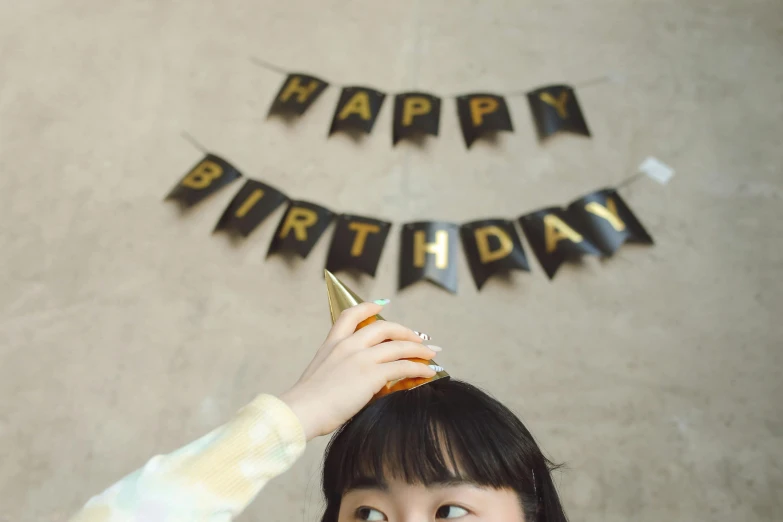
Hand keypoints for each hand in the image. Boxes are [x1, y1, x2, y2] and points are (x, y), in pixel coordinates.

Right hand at [279, 301, 438, 440]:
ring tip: (431, 354)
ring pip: (399, 346)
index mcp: (332, 344)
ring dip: (418, 349)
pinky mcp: (372, 374)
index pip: (350, 315)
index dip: (367, 307)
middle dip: (405, 331)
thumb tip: (359, 380)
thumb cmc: (308, 404)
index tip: (381, 304)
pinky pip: (403, 366)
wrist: (302, 411)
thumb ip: (340, 370)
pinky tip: (429, 372)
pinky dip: (420, 368)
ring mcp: (361, 358)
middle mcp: (348, 345)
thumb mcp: (321, 376)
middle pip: (383, 327)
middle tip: (418, 338)